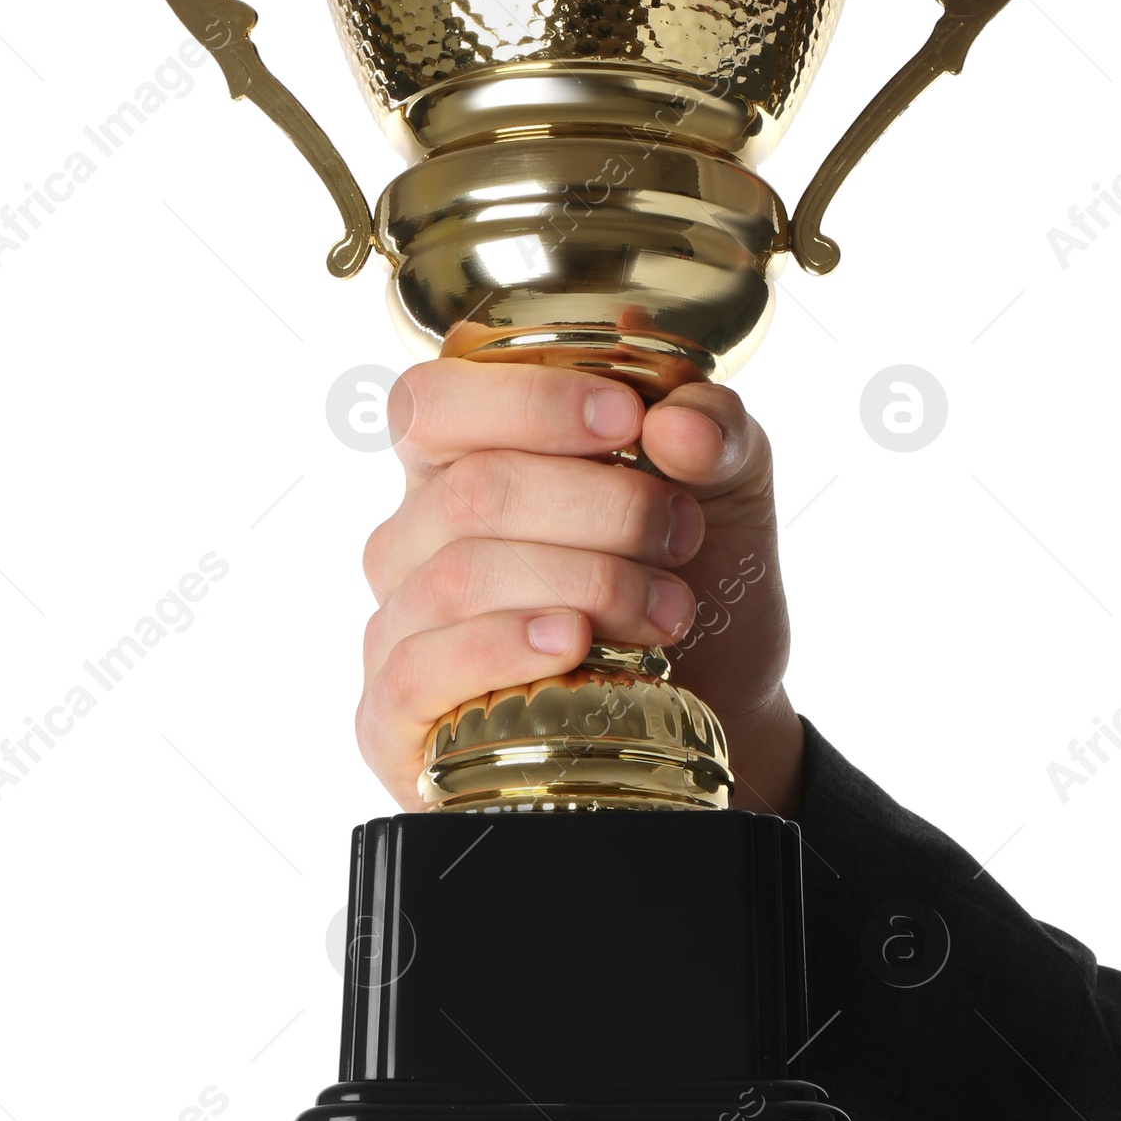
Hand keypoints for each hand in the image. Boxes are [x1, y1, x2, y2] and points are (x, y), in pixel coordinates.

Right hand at [357, 361, 803, 815]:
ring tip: (670, 609)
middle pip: (473, 493)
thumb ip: (716, 429)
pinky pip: (420, 670)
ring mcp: (397, 629)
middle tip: (682, 533)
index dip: (526, 400)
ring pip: (459, 578)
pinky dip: (503, 648)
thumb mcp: (724, 485)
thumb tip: (677, 426)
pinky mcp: (395, 720)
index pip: (433, 402)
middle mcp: (410, 541)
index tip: (626, 419)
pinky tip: (572, 642)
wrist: (712, 704)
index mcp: (456, 462)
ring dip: (584, 583)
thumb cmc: (686, 577)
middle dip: (599, 507)